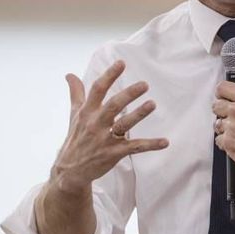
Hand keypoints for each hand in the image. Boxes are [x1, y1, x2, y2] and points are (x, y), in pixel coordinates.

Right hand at [51, 60, 168, 192]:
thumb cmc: (76, 138)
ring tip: (152, 104)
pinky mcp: (114, 153)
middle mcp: (96, 124)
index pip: (97, 90)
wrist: (71, 170)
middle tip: (144, 84)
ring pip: (124, 124)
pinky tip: (165, 142)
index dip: (109, 75)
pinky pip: (135, 147)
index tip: (121, 63)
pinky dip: (150, 145)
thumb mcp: (74, 114)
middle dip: (128, 95)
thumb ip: (76, 93)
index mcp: (87, 112)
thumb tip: (69, 74)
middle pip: (113, 106)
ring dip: (139, 114)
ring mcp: (105, 139)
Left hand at [212, 81, 234, 175]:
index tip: (222, 99)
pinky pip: (218, 140)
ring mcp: (232, 127)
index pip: (222, 88)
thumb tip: (229, 102)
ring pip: (216, 124)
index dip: (220, 94)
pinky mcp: (228, 142)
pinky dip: (226, 143)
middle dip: (221, 113)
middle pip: (215, 106)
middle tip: (231, 119)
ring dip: (224, 129)